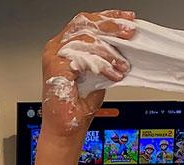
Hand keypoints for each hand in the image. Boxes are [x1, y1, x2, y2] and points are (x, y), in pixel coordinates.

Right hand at [41, 10, 134, 137]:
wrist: (67, 127)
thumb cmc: (78, 105)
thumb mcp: (98, 73)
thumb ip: (105, 56)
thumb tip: (125, 44)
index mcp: (65, 46)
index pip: (86, 22)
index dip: (109, 17)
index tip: (128, 19)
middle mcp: (57, 47)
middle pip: (85, 24)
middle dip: (111, 26)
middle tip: (129, 32)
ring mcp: (54, 56)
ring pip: (86, 39)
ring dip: (109, 52)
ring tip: (122, 66)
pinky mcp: (56, 67)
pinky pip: (83, 57)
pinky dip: (101, 65)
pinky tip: (112, 74)